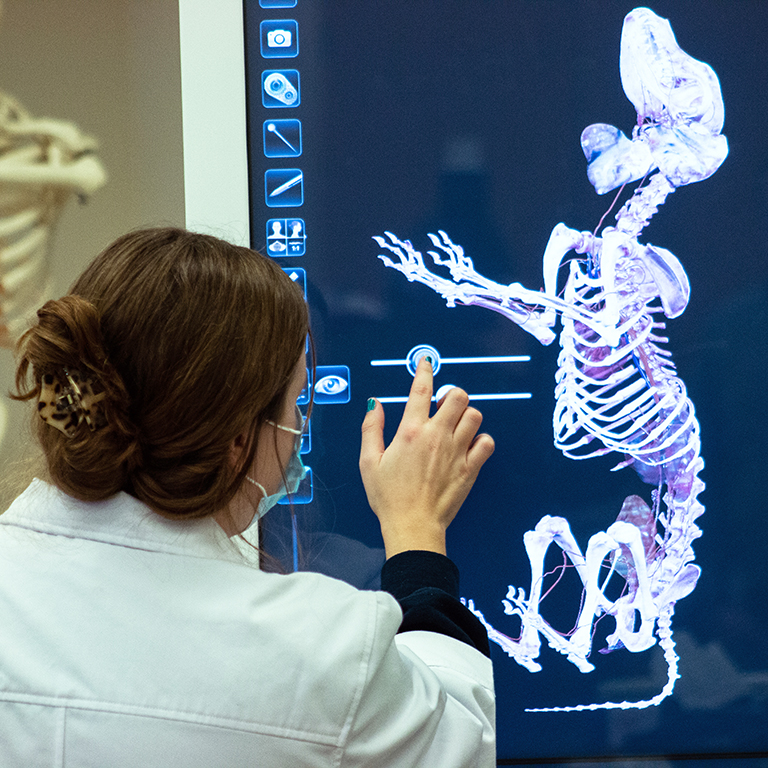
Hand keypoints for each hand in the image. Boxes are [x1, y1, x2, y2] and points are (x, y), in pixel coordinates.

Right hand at [359, 358, 494, 557]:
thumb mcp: (368, 461)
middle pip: (457, 396)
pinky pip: (487, 442)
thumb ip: (371, 429)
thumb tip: (375, 404)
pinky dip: (481, 440)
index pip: (421, 390)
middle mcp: (436, 436)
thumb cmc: (388, 497)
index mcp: (410, 432)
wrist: (412, 526)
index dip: (425, 371)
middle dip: (452, 395)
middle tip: (443, 406)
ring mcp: (457, 451)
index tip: (427, 363)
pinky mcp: (470, 468)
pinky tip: (469, 446)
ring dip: (466, 416)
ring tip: (456, 426)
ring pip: (475, 415)